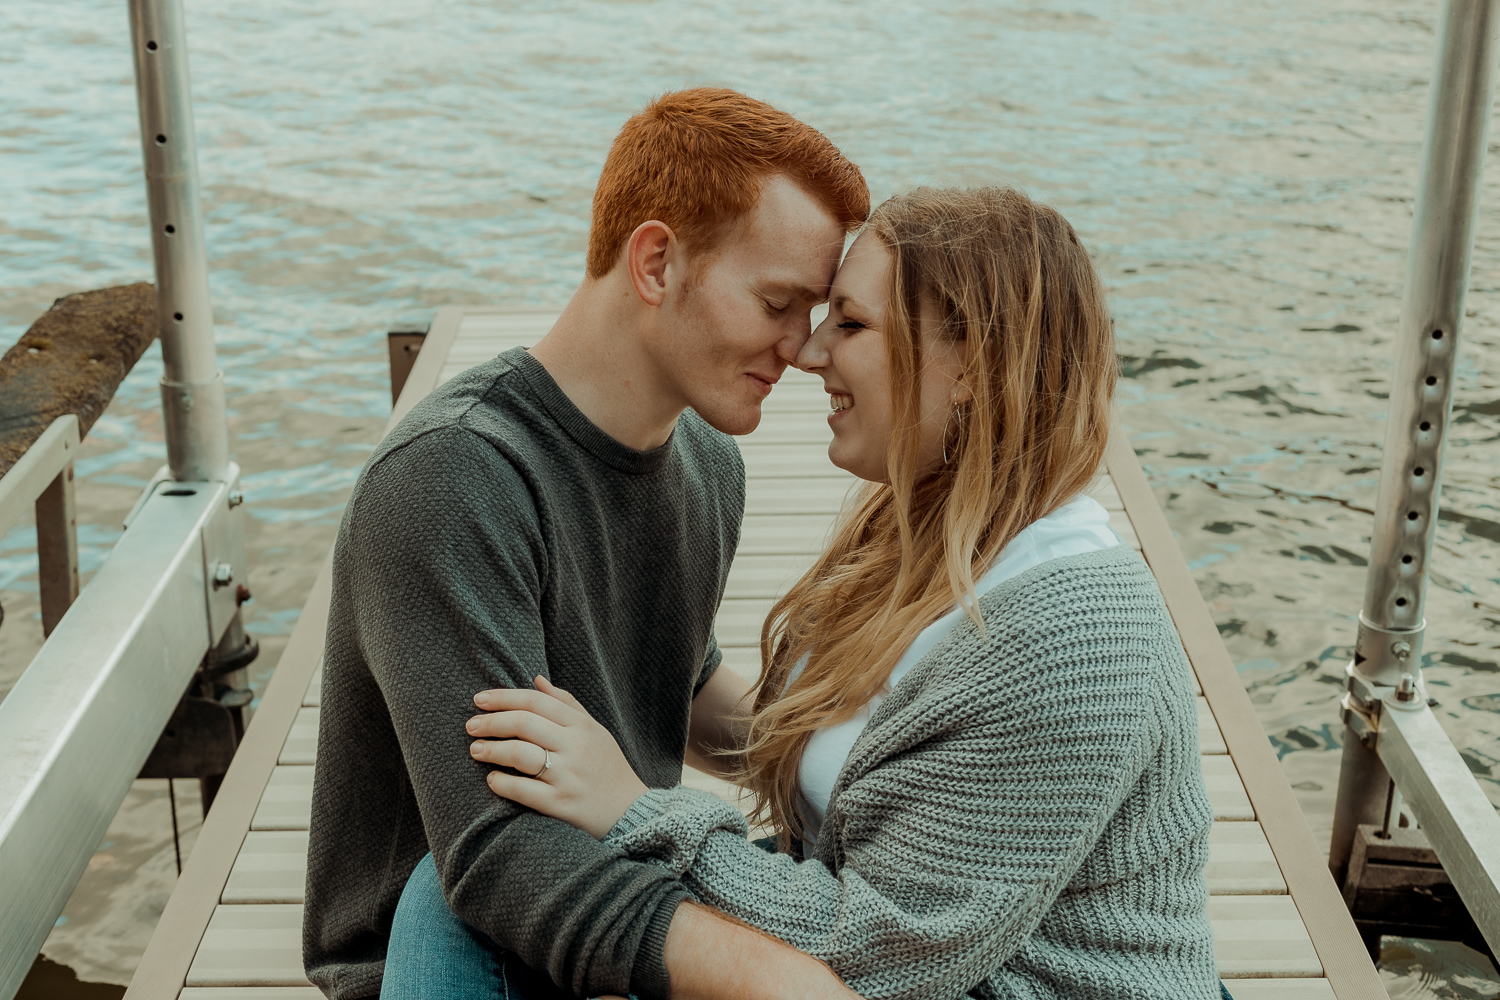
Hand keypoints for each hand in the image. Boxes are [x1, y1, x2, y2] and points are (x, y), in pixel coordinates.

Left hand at [467, 677, 648, 838]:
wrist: (629, 811)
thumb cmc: (607, 766)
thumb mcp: (594, 729)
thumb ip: (566, 703)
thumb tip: (536, 679)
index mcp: (582, 726)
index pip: (536, 702)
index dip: (504, 697)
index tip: (479, 700)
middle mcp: (576, 747)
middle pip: (524, 724)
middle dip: (492, 722)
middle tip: (471, 726)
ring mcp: (568, 776)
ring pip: (520, 755)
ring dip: (492, 750)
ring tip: (476, 750)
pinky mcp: (561, 804)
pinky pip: (523, 791)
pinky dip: (502, 783)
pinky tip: (493, 779)